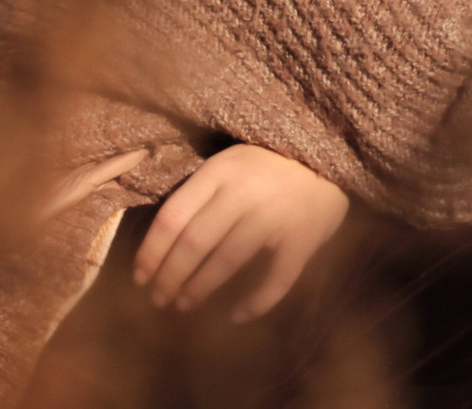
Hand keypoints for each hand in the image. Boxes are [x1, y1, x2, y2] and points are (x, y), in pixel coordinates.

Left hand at [132, 144, 348, 320]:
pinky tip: (237, 317)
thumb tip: (160, 243)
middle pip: (194, 243)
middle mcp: (245, 192)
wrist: (331, 153)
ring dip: (200, 289)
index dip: (151, 252)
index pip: (172, 217)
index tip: (140, 277)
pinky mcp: (303, 238)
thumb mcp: (231, 163)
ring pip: (227, 262)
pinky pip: (275, 280)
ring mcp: (276, 215)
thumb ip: (202, 193)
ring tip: (185, 304)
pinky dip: (255, 304)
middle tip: (159, 299)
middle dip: (170, 277)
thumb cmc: (270, 163)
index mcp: (221, 171)